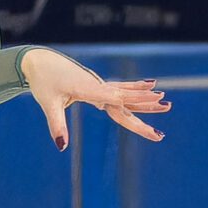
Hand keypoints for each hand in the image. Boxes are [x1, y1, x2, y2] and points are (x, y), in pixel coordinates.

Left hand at [21, 49, 169, 149]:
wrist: (39, 61)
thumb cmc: (43, 82)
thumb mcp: (48, 104)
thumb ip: (57, 125)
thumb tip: (61, 147)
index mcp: (89, 89)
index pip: (117, 97)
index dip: (137, 99)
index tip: (156, 98)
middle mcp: (97, 85)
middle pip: (126, 98)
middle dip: (147, 104)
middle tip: (168, 107)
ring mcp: (99, 84)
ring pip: (126, 93)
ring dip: (145, 98)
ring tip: (166, 103)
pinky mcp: (97, 84)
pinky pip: (120, 88)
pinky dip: (135, 88)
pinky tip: (151, 85)